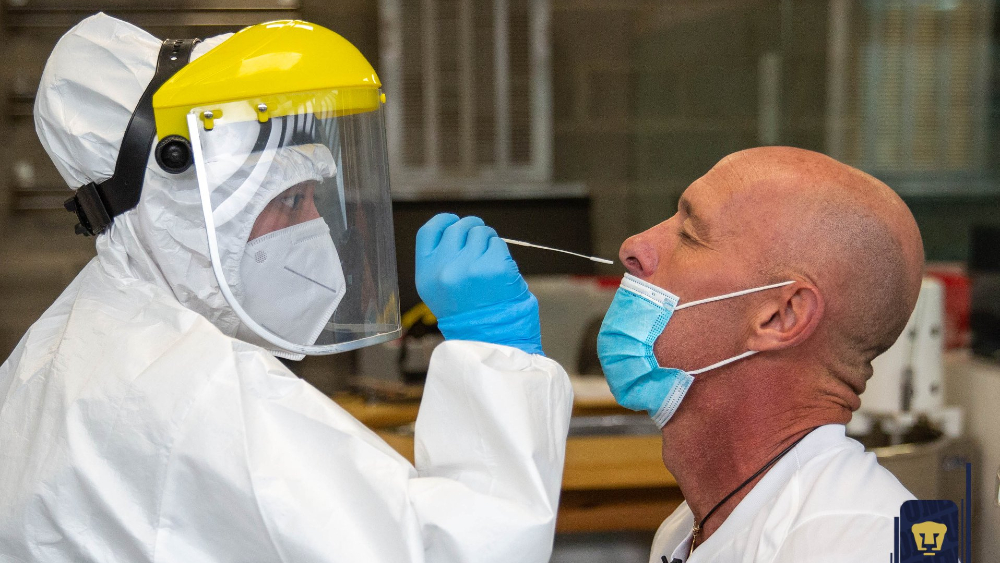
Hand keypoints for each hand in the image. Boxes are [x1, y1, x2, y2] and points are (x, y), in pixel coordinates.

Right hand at [415, 214, 542, 354]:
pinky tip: (498, 271)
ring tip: (488, 264)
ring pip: (481, 232)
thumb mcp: (437, 290)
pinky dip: (501, 253)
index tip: (454, 222)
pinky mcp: (494, 268)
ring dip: (488, 241)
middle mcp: (444, 269)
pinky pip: (499, 244)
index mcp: (426, 274)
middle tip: (480, 244)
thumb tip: (454, 230)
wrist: (489, 338)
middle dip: (472, 229)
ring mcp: (470, 267)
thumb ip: (440, 260)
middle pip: (458, 227)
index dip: (445, 221)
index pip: (430, 230)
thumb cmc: (466, 314)